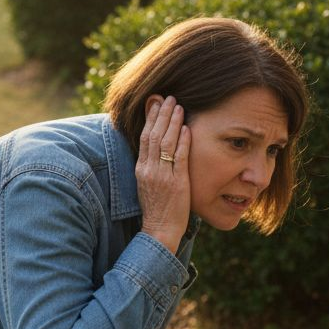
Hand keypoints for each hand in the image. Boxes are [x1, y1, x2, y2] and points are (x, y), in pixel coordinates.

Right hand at [136, 95, 191, 253]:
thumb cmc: (158, 210)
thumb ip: (152, 168)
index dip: (150, 118)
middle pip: (153, 135)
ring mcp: (162, 176)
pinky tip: (187, 128)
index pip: (144, 137)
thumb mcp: (148, 185)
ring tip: (178, 106)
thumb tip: (157, 151)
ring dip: (172, 122)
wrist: (159, 231)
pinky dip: (183, 141)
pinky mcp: (176, 183)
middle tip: (168, 97)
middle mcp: (149, 170)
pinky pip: (179, 158)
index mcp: (141, 169)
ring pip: (165, 143)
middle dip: (161, 114)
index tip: (156, 103)